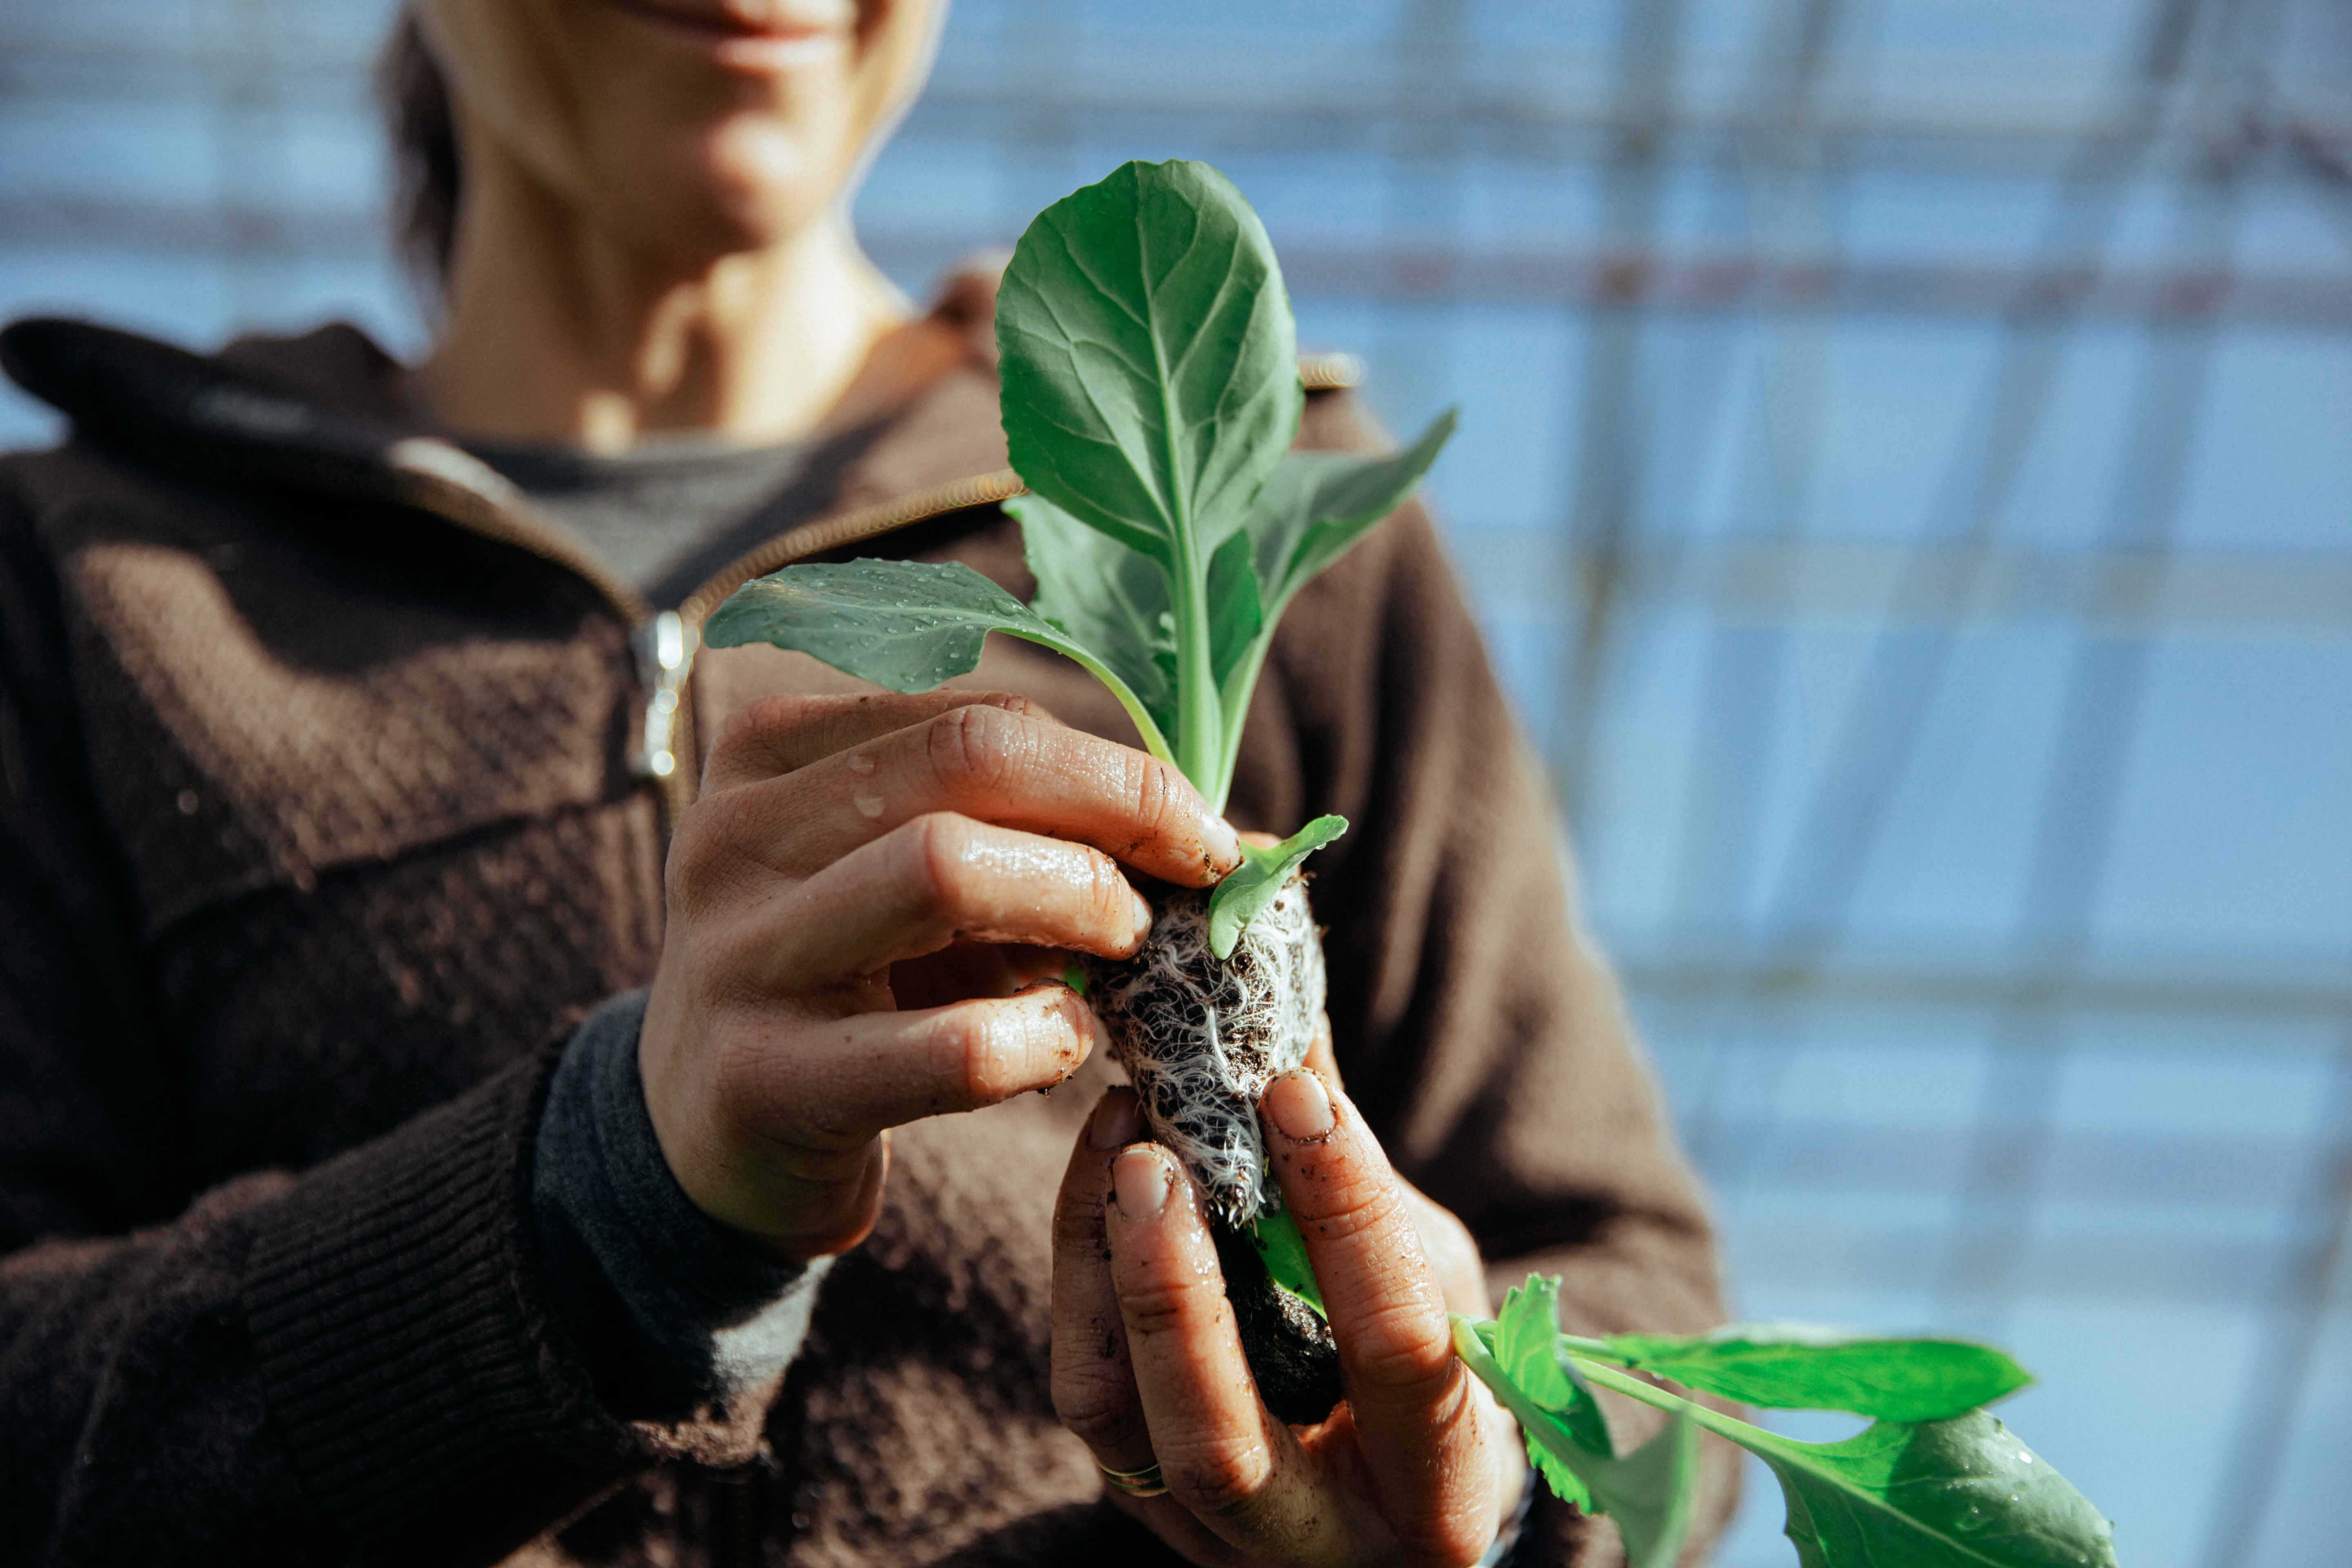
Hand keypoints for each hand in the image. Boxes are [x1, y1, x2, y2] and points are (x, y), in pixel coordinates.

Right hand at [638, 691, 1239, 1259]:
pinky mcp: (763, 1080)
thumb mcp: (909, 879)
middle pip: (969, 758)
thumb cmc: (848, 984)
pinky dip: (1042, 1038)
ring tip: (1124, 949)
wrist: (704, 1136)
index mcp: (768, 749)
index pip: (979, 717)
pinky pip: (950, 1046)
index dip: (1117, 766)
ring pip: (946, 867)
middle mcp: (734, 831)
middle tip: (1183, 878)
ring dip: (1079, 900)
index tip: (1196, 827)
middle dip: (1114, 808)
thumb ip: (1031, 833)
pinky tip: (1065, 1044)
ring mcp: (739, 954)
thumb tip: (1237, 838)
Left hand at [1051, 1072, 1526, 1566]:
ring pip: (1117, 1423)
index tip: (1294, 1093)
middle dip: (1175, 1291)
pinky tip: (1102, 1175)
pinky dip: (1081, 1275)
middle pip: (1217, 1441)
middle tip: (1155, 1152)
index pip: (1396, 1353)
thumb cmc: (1439, 1361)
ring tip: (1119, 1136)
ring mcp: (1210, 1535)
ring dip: (1105, 1269)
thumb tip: (1291, 1020)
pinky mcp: (1139, 1498)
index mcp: (1439, 1493)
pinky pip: (1087, 1391)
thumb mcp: (1440, 1277)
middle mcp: (1318, 1543)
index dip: (1350, 1217)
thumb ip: (1369, 1183)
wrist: (1397, 1484)